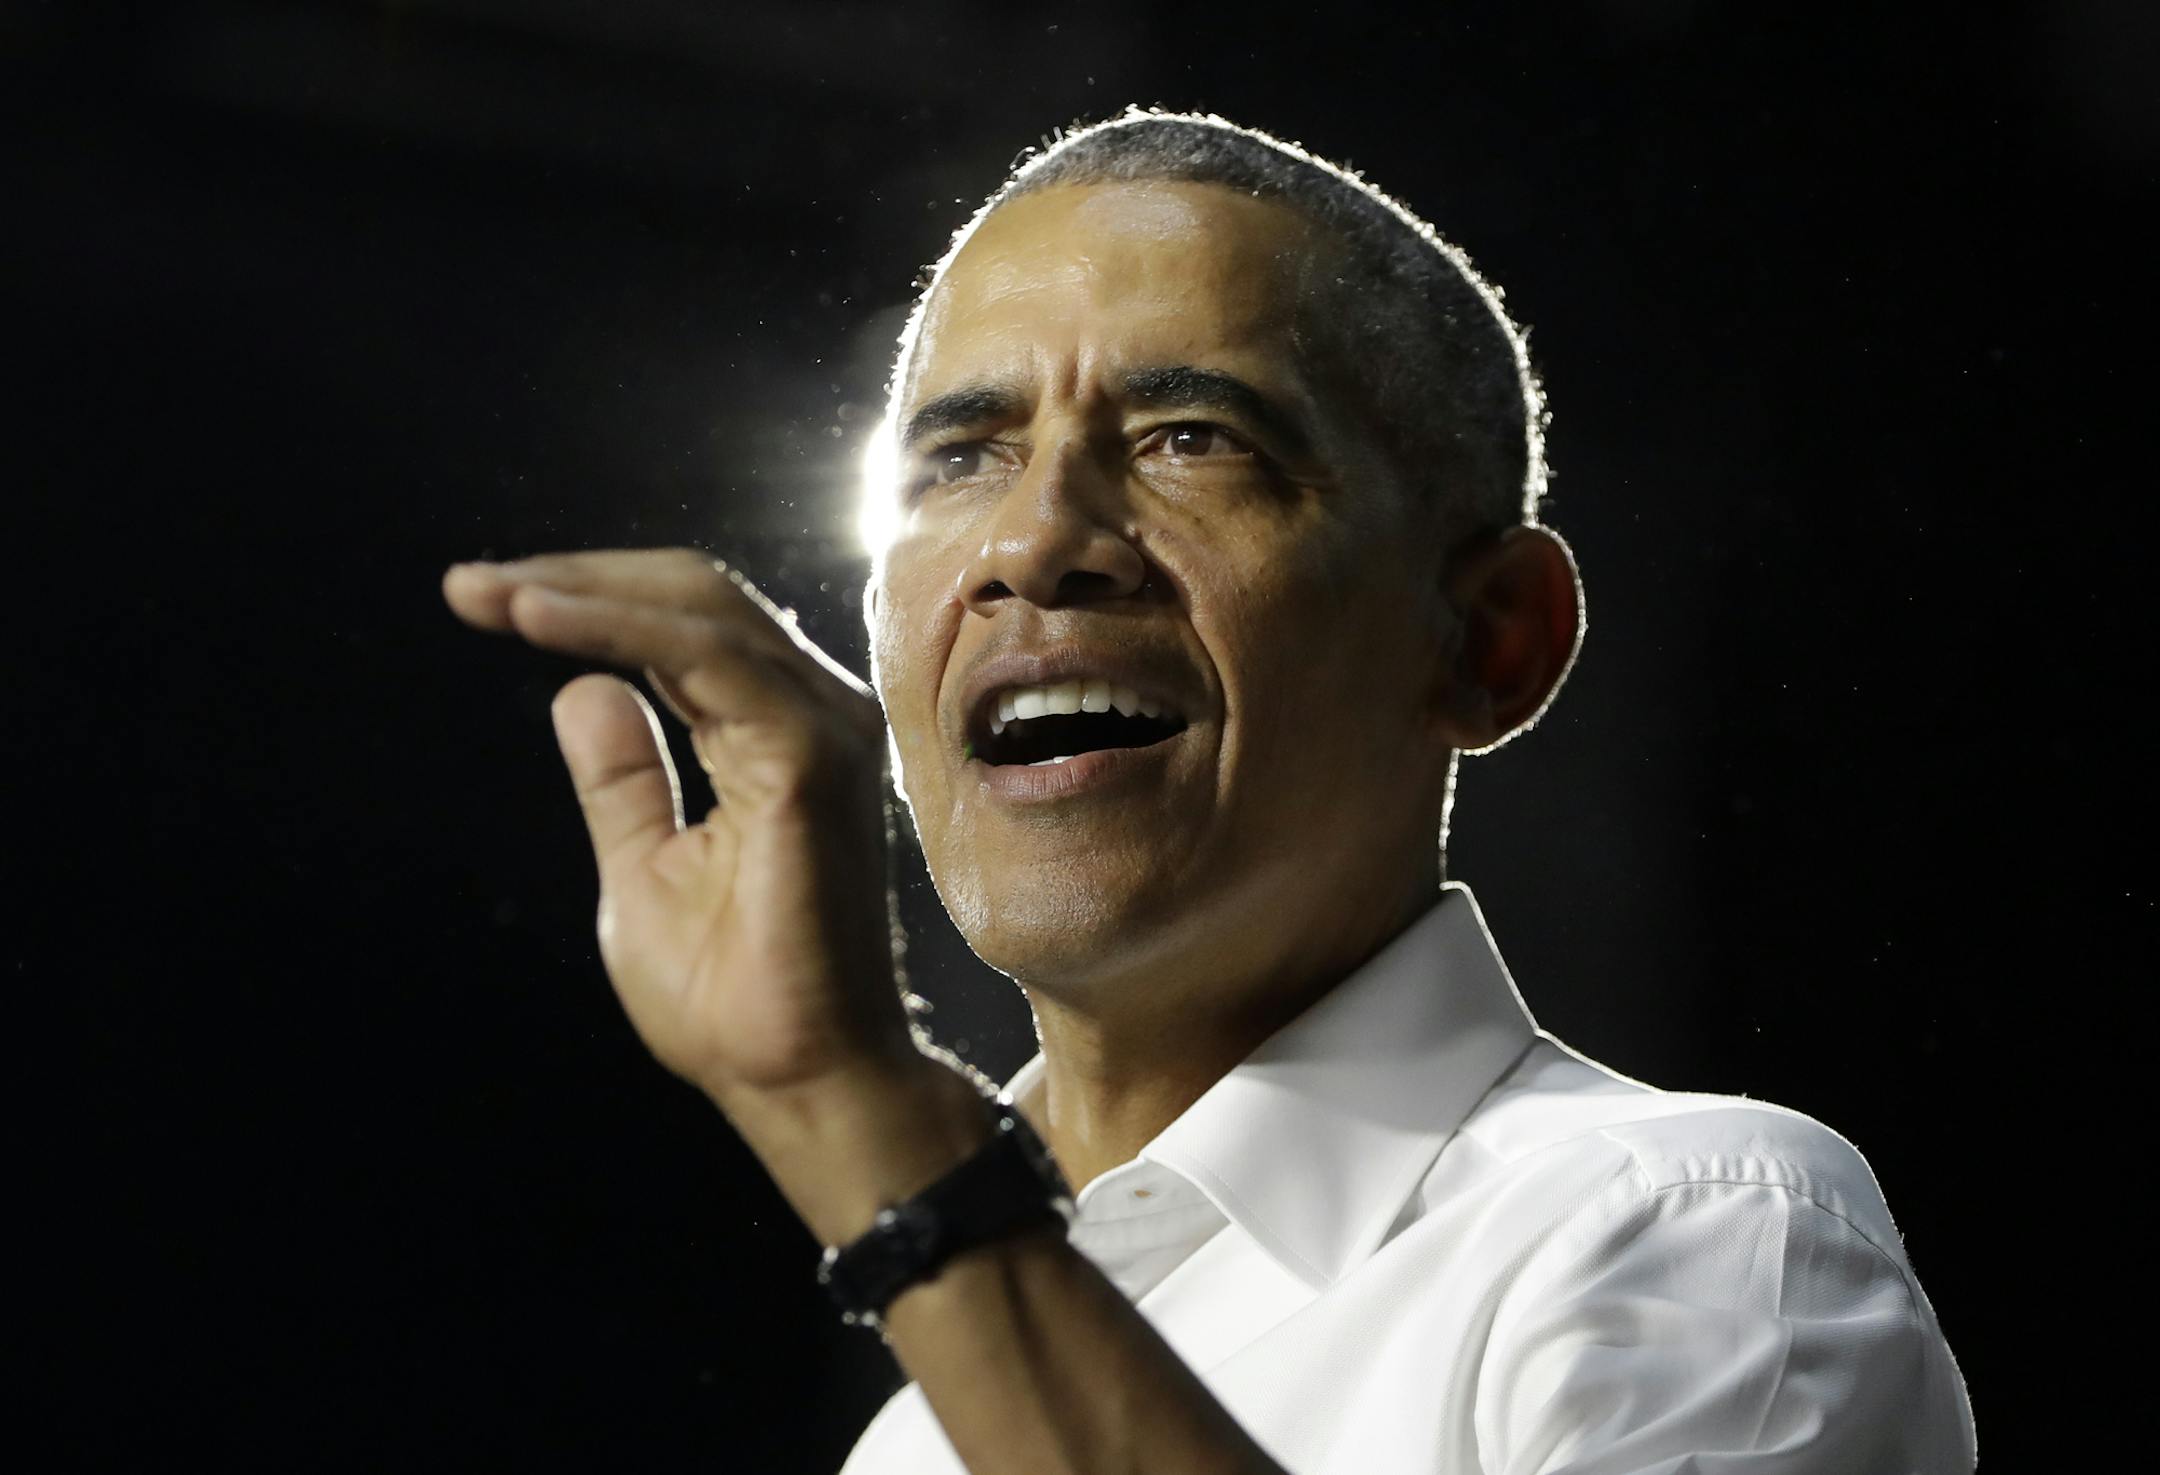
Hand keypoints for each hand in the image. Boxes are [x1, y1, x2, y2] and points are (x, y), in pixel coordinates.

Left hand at [441, 549, 914, 1107]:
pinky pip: (706, 656)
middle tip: (469, 586)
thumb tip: (578, 689)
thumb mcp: (642, 869)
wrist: (796, 1079)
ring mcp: (823, 729)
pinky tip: (537, 621)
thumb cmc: (735, 999)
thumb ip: (622, 780)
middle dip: (575, 575)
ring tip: (488, 593)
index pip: (686, 628)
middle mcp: (816, 715)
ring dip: (583, 589)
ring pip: (699, 608)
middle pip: (694, 594)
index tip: (481, 598)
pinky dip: (616, 625)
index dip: (586, 600)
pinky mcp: (809, 756)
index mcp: (779, 737)